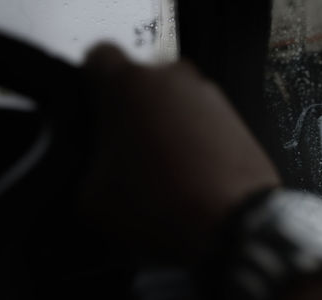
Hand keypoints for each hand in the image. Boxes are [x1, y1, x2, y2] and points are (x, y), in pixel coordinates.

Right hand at [79, 45, 280, 261]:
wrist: (233, 221)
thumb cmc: (164, 205)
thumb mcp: (93, 195)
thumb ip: (88, 162)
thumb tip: (98, 160)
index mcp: (128, 85)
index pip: (99, 57)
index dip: (92, 81)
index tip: (94, 103)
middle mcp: (172, 78)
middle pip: (140, 81)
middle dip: (131, 107)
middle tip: (127, 145)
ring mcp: (208, 94)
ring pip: (172, 98)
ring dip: (164, 122)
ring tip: (163, 164)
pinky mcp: (233, 115)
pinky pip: (201, 116)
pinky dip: (193, 134)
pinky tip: (190, 168)